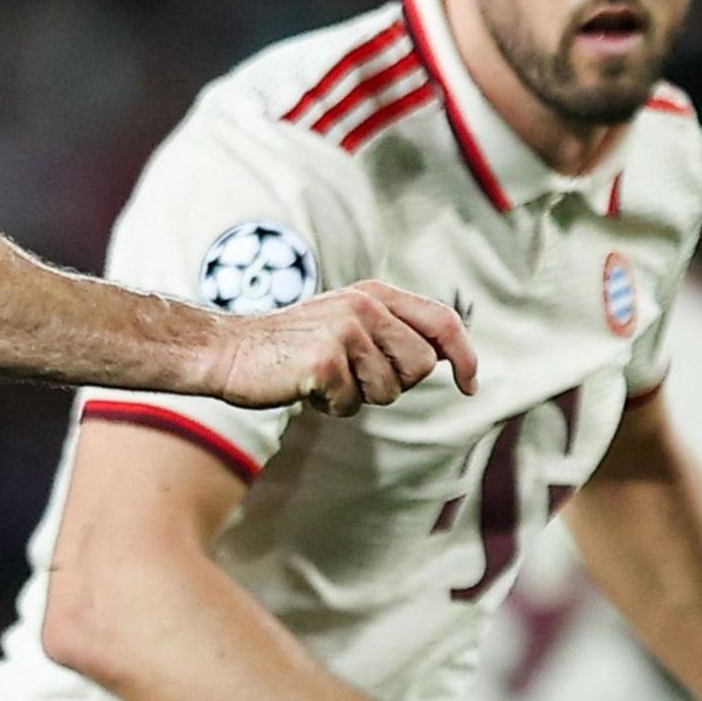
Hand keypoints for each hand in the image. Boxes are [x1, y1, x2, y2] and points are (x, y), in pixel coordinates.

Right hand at [209, 282, 476, 414]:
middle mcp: (364, 305)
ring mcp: (344, 331)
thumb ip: (392, 331)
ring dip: (359, 396)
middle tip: (355, 376)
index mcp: (375, 294)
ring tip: (326, 377)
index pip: (442, 321)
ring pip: (388, 390)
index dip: (465, 356)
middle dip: (394, 384)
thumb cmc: (293, 346)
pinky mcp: (324, 360)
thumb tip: (446, 357)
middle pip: (420, 366)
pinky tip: (307, 387)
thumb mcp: (348, 323)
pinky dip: (331, 407)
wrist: (231, 351)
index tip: (471, 385)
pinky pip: (350, 404)